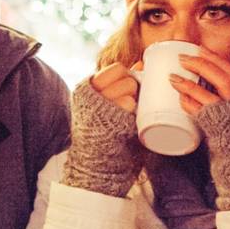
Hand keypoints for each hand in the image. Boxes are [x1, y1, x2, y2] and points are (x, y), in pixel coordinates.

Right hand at [62, 71, 142, 196]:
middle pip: (125, 75)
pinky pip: (129, 103)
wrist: (96, 165)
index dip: (126, 78)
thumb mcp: (105, 104)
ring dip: (134, 99)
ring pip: (129, 86)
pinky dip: (133, 112)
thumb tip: (142, 63)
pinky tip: (126, 122)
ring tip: (126, 114)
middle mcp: (90, 93)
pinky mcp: (109, 117)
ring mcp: (99, 104)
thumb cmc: (105, 134)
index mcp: (87, 87)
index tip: (126, 92)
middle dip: (133, 88)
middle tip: (128, 105)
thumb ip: (119, 84)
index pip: (116, 68)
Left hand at [171, 51, 229, 114]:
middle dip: (201, 66)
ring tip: (173, 78)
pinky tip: (179, 98)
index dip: (214, 58)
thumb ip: (219, 87)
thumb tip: (195, 68)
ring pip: (209, 97)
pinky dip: (189, 104)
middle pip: (222, 79)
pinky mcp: (215, 128)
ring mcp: (226, 116)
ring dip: (190, 86)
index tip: (198, 48)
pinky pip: (200, 114)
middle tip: (181, 59)